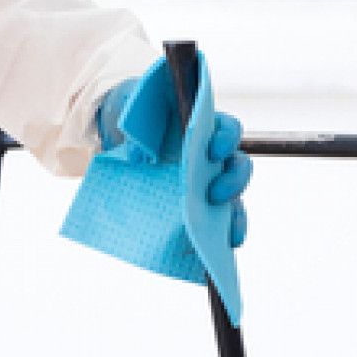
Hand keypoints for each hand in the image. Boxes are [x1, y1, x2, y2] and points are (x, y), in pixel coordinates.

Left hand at [97, 79, 251, 246]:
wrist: (119, 133)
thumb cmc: (132, 115)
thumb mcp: (132, 104)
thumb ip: (139, 114)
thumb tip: (135, 139)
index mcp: (204, 125)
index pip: (228, 129)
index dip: (226, 139)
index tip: (213, 150)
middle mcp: (212, 154)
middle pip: (238, 167)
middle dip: (233, 182)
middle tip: (214, 195)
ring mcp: (207, 179)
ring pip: (234, 198)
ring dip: (235, 216)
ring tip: (228, 235)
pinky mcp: (198, 203)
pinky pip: (218, 220)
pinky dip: (221, 235)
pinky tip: (215, 251)